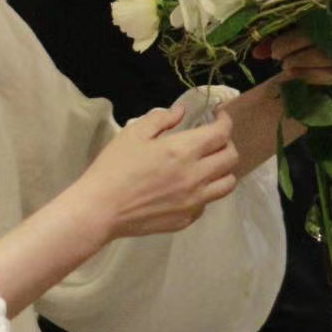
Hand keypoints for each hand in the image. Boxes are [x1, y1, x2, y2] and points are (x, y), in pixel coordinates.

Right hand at [73, 105, 238, 241]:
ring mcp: (194, 201)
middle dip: (226, 143)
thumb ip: (161, 119)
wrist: (100, 209)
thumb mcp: (134, 133)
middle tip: (213, 139)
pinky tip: (188, 187)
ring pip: (227, 184)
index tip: (217, 116)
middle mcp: (196, 177)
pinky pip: (206, 203)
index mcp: (184, 151)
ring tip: (208, 164)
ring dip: (223, 170)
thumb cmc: (114, 167)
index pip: (221, 133)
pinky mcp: (186, 220)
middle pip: (231, 158)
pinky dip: (204, 192)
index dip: (225, 121)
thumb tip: (181, 112)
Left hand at [258, 27, 331, 88]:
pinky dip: (315, 76)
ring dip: (302, 61)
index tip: (272, 45)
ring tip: (285, 66)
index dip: (291, 30)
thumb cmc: (316, 56)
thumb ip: (278, 43)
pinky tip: (297, 77)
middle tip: (276, 55)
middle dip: (293, 45)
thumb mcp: (297, 44)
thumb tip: (256, 52)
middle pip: (321, 34)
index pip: (314, 16)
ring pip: (329, 55)